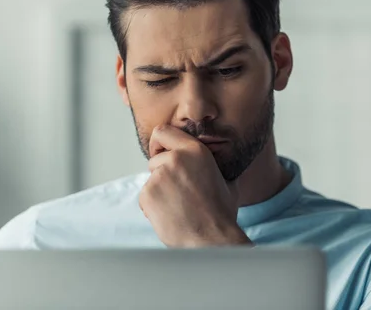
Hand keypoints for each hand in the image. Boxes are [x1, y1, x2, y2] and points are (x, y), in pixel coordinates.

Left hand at [139, 125, 251, 246]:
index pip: (163, 131)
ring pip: (150, 180)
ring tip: (178, 208)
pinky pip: (144, 197)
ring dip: (158, 192)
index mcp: (195, 150)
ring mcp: (160, 176)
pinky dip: (152, 207)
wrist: (212, 239)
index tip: (160, 153)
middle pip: (154, 159)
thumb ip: (213, 165)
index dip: (159, 143)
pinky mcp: (148, 194)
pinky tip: (170, 216)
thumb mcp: (226, 180)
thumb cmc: (221, 213)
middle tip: (176, 192)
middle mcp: (175, 158)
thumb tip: (215, 161)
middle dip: (161, 174)